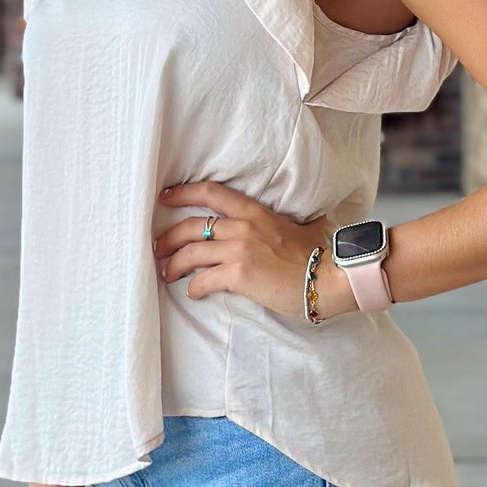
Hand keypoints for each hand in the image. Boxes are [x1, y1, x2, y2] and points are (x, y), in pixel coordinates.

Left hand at [155, 180, 358, 320]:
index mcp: (255, 211)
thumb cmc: (316, 255)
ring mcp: (240, 250)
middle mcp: (243, 227)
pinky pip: (204, 280)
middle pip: (191, 226)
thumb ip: (284, 220)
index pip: (210, 193)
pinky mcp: (240, 275)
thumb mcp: (299, 226)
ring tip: (167, 274)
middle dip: (167, 238)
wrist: (328, 278)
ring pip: (191, 254)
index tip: (164, 197)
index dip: (182, 193)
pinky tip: (193, 293)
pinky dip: (193, 288)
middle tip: (158, 248)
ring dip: (173, 265)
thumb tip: (296, 218)